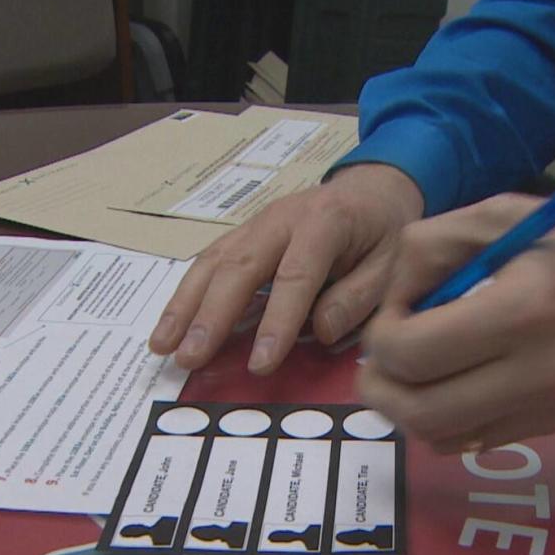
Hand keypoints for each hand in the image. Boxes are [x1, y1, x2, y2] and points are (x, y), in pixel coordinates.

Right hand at [148, 164, 423, 373]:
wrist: (372, 188)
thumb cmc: (383, 232)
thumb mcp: (391, 264)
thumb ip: (358, 297)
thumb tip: (320, 332)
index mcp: (325, 222)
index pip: (295, 276)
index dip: (276, 322)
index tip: (259, 365)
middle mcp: (280, 218)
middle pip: (239, 266)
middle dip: (211, 316)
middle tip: (190, 359)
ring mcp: (256, 224)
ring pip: (213, 263)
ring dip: (184, 306)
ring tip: (163, 346)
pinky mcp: (242, 235)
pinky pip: (209, 263)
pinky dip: (187, 295)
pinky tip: (170, 326)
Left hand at [357, 193, 554, 452]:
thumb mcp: (507, 214)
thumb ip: (434, 245)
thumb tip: (390, 299)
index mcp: (522, 310)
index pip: (413, 352)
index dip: (382, 336)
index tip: (396, 313)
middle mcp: (535, 374)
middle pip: (419, 410)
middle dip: (381, 384)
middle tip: (384, 355)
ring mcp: (547, 411)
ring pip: (440, 437)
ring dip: (407, 408)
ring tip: (412, 370)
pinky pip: (473, 442)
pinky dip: (443, 420)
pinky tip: (451, 384)